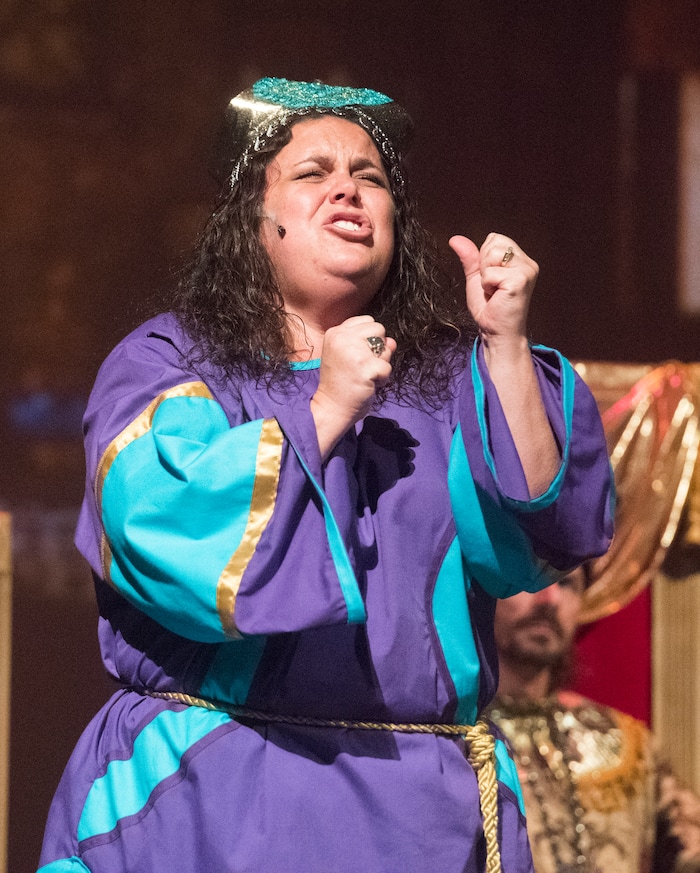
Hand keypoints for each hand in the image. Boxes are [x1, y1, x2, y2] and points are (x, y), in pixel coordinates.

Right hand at [311, 315, 395, 459]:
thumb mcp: (352, 357)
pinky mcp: (365, 366)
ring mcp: (354, 351)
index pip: (368, 321)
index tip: (356, 357)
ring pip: (386, 347)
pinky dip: (382, 379)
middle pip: (379, 329)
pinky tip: (368, 385)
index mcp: (335, 332)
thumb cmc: (341, 384)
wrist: (331, 408)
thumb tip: (392, 342)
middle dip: (377, 349)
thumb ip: (371, 345)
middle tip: (361, 367)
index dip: (369, 340)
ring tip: (364, 376)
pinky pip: (387, 367)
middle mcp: (342, 337)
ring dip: (381, 364)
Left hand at [448, 233, 538, 342]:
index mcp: (520, 260)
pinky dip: (487, 285)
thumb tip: (455, 239)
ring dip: (486, 275)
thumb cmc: (489, 309)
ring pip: (493, 254)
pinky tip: (496, 296)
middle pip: (494, 242)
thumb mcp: (476, 278)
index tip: (490, 279)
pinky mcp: (521, 280)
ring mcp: (527, 270)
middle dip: (485, 264)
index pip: (495, 238)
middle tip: (492, 286)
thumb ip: (470, 257)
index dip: (484, 257)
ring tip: (494, 290)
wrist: (495, 332)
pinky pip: (491, 272)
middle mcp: (528, 263)